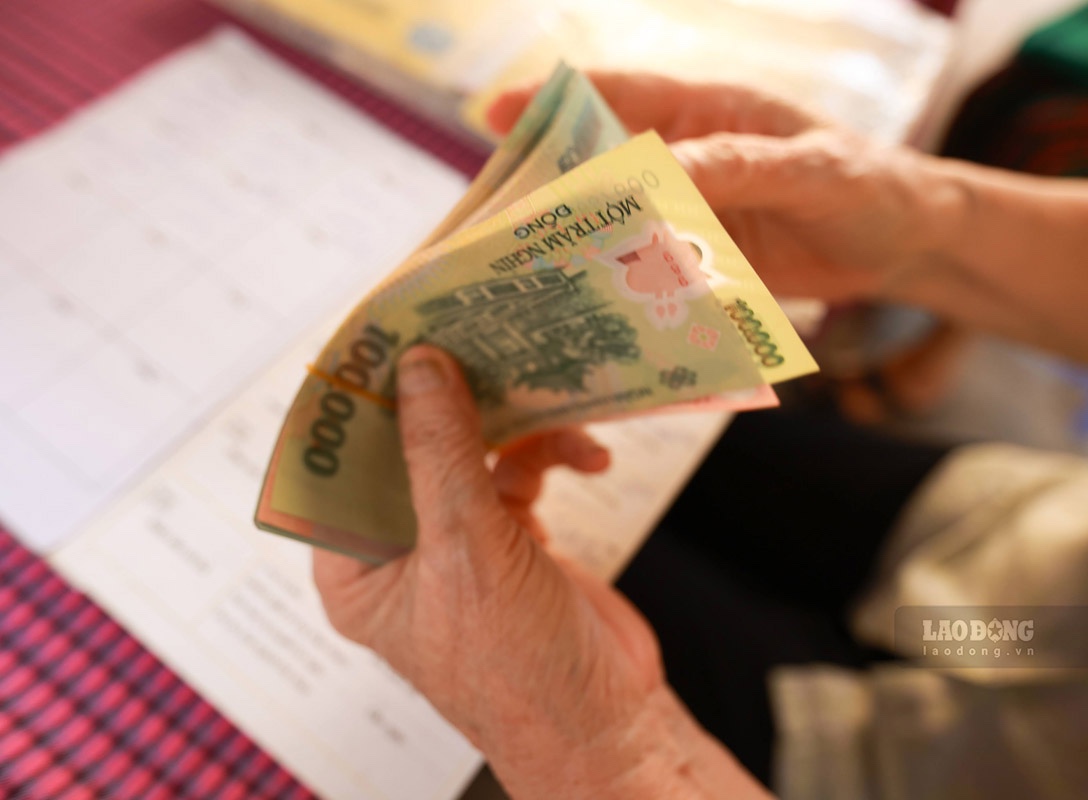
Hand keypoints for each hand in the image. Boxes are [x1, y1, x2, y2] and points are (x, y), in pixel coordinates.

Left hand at [313, 346, 695, 796]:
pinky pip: (522, 467)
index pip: (333, 457)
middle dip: (448, 392)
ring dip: (519, 424)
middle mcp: (399, 544)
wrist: (607, 721)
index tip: (386, 327)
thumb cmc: (515, 667)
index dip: (357, 391)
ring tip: (557, 407)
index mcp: (354, 562)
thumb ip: (440, 453)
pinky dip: (556, 453)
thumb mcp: (468, 551)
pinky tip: (590, 458)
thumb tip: (419, 366)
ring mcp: (459, 536)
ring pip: (471, 445)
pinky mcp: (513, 532)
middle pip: (407, 440)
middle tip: (476, 332)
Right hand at [489, 73, 963, 303]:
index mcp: (706, 114)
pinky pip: (652, 274)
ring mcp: (691, 217)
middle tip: (494, 220)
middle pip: (601, 167)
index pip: (618, 96)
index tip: (495, 114)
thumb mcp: (808, 169)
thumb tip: (656, 173)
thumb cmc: (868, 183)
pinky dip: (623, 290)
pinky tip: (594, 314)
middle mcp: (687, 163)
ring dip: (580, 247)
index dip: (554, 102)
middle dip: (548, 188)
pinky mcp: (703, 265)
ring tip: (527, 274)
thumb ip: (735, 166)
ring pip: (619, 226)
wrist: (909, 243)